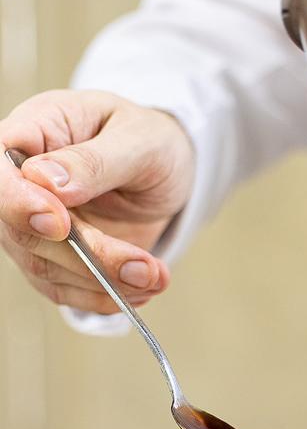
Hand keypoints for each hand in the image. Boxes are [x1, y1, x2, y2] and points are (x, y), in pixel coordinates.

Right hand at [0, 89, 193, 313]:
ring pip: (46, 268)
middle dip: (84, 256)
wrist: (166, 172)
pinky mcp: (55, 259)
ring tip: (155, 276)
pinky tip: (141, 290)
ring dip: (104, 282)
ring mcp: (35, 225)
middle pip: (23, 230)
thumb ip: (94, 161)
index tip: (60, 224)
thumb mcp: (138, 140)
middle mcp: (24, 182)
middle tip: (141, 267)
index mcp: (35, 131)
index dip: (19, 202)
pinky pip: (66, 290)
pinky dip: (105, 296)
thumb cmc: (147, 142)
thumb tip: (48, 182)